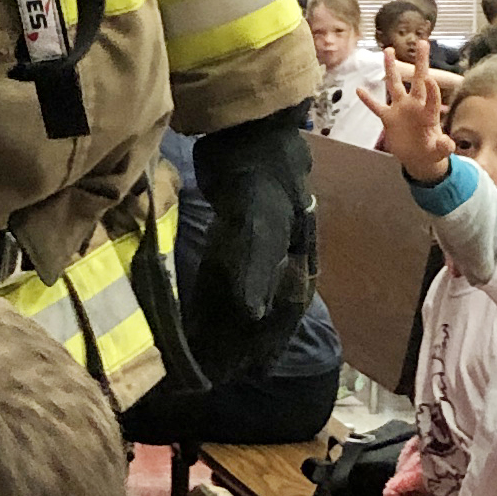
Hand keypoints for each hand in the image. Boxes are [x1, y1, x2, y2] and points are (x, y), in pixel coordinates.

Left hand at [186, 109, 317, 376]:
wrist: (247, 123)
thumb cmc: (259, 168)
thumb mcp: (260, 215)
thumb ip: (255, 262)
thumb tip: (253, 313)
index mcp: (296, 256)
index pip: (286, 312)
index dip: (268, 344)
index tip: (248, 372)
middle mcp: (281, 255)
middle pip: (266, 308)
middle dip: (246, 340)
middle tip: (217, 371)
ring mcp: (259, 242)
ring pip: (247, 292)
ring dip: (229, 322)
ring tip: (205, 351)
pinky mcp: (237, 230)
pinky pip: (228, 273)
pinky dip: (216, 296)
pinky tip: (200, 309)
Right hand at [360, 55, 454, 182]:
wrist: (418, 158)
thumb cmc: (432, 152)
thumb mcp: (439, 151)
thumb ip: (444, 146)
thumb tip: (447, 144)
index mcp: (428, 112)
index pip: (431, 96)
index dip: (432, 88)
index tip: (429, 78)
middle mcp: (414, 105)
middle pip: (417, 80)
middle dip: (420, 62)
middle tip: (422, 42)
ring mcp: (400, 109)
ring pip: (394, 84)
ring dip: (391, 68)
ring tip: (388, 51)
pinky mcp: (388, 118)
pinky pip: (376, 106)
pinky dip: (367, 99)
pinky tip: (359, 89)